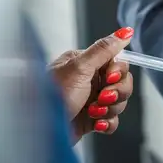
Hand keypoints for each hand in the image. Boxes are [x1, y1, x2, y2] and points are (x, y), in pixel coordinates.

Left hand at [49, 27, 134, 143]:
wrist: (38, 131)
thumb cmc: (52, 96)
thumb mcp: (79, 68)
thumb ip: (104, 49)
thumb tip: (124, 32)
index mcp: (85, 63)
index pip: (117, 62)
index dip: (118, 72)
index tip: (108, 78)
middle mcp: (89, 80)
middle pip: (122, 82)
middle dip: (117, 93)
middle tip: (102, 98)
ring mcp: (91, 100)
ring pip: (119, 102)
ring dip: (110, 109)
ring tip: (93, 112)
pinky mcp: (91, 120)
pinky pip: (112, 120)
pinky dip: (107, 123)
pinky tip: (96, 125)